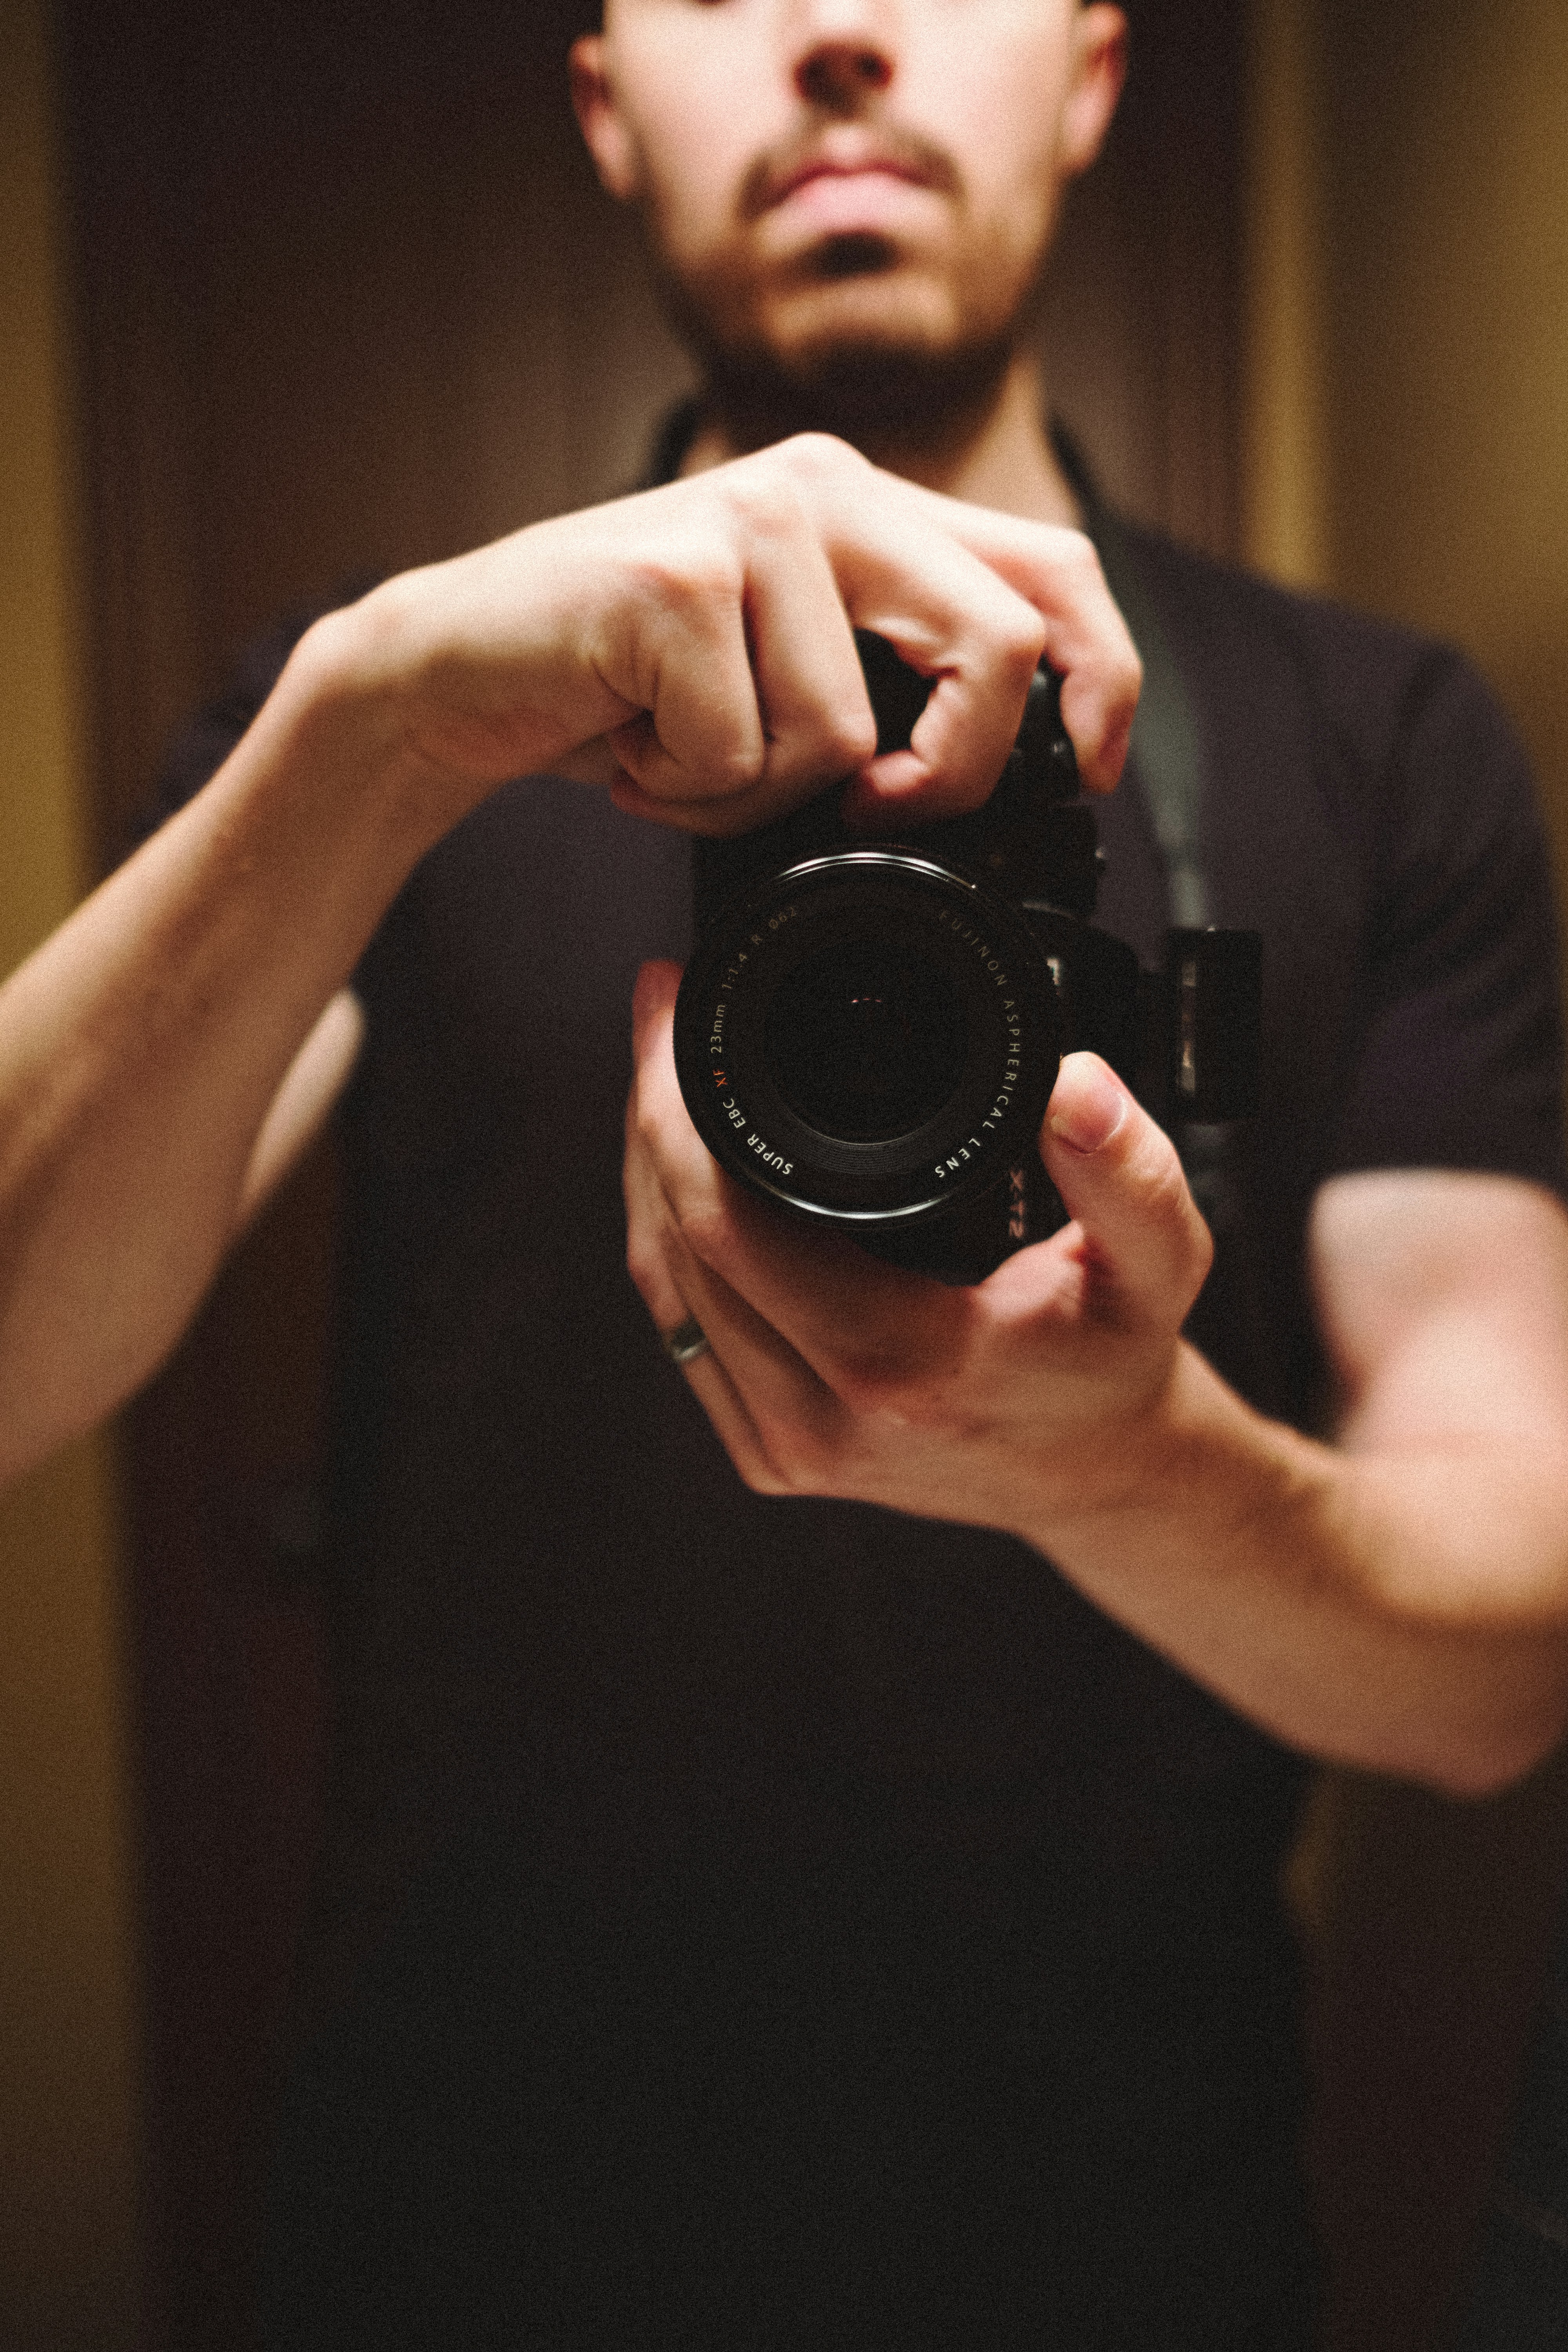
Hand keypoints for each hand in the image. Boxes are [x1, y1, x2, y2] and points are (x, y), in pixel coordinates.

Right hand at [337, 433, 1138, 836]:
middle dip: (947, 774)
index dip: (1103, 679)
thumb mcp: (784, 676)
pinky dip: (686, 795)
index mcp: (870, 507)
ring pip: (846, 734)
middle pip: (996, 649)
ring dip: (756, 797)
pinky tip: (632, 749)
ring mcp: (750, 520)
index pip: (1052, 570)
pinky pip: (743, 751)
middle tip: (863, 813)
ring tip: (680, 759)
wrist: (456, 671)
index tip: (1084, 776)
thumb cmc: (624, 688)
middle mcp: (824, 487)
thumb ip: (889, 679)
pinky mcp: (678, 576)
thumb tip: (1009, 762)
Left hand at [624, 961, 1211, 1538]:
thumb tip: (1073, 1082)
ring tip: (662, 1072)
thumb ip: (1129, 1173)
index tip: (678, 1010)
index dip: (679, 1109)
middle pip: (677, 1246)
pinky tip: (678, 1172)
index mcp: (901, 1366)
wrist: (1099, 1472)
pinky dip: (670, 1242)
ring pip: (667, 1288)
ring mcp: (788, 1448)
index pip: (727, 1227)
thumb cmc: (1116, 1359)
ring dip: (649, 1173)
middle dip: (652, 1116)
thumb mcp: (1158, 1264)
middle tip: (662, 1014)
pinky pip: (685, 1333)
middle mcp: (824, 1420)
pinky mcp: (770, 1457)